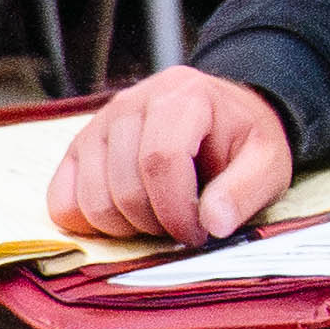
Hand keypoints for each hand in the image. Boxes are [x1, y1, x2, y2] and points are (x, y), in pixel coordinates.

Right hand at [50, 68, 296, 243]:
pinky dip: (90, 222)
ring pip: (91, 198)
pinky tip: (126, 217)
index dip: (176, 209)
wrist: (223, 117)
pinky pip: (62, 200)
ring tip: (159, 218)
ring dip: (126, 226)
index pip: (161, 160)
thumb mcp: (267, 163)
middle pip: (125, 184)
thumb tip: (213, 223)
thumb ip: (245, 191)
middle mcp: (132, 102)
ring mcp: (99, 124)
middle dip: (155, 222)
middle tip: (182, 227)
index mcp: (183, 96)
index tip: (197, 232)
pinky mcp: (79, 148)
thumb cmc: (242, 141)